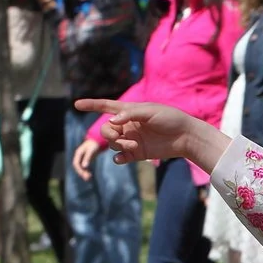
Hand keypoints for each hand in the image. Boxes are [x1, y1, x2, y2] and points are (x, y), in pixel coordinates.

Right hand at [72, 137, 100, 180]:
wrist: (97, 141)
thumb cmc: (94, 145)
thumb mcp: (91, 151)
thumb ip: (87, 158)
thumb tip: (84, 167)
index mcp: (78, 153)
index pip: (76, 163)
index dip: (79, 169)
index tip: (83, 175)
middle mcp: (78, 156)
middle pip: (77, 167)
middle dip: (81, 173)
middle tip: (87, 178)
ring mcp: (81, 158)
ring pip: (80, 168)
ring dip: (83, 173)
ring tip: (88, 179)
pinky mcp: (85, 160)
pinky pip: (84, 168)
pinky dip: (86, 172)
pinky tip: (89, 176)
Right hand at [75, 98, 225, 173]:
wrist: (186, 136)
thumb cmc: (170, 119)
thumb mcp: (150, 111)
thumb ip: (130, 114)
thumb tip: (112, 120)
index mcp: (129, 111)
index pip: (106, 106)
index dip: (91, 105)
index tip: (76, 104)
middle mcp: (128, 125)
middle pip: (106, 130)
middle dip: (109, 134)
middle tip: (120, 137)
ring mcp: (132, 139)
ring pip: (113, 144)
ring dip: (119, 145)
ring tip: (133, 146)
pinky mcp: (138, 153)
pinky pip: (121, 157)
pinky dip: (119, 158)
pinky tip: (122, 158)